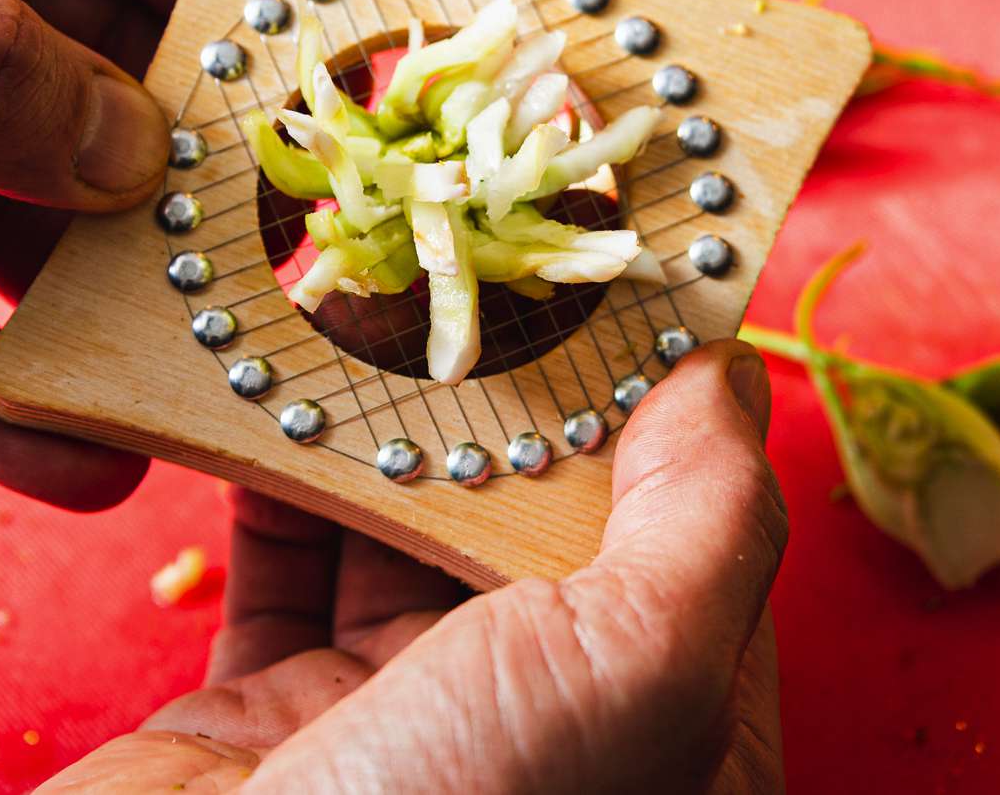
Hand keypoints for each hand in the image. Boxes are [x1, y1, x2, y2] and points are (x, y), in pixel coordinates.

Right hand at [41, 341, 788, 792]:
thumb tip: (727, 374)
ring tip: (368, 297)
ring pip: (408, 521)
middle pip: (542, 511)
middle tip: (473, 261)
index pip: (693, 533)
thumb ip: (707, 521)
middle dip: (508, 385)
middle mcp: (546, 732)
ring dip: (386, 412)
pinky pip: (289, 559)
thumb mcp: (636, 673)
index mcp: (669, 738)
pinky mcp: (273, 710)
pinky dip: (283, 469)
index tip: (618, 275)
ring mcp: (406, 721)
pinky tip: (282, 382)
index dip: (662, 399)